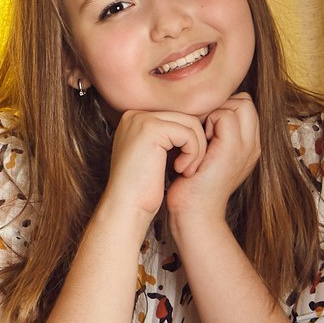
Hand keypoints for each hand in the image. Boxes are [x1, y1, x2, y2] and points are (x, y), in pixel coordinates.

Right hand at [98, 108, 208, 225]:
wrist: (126, 207)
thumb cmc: (141, 189)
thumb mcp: (152, 156)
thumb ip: (164, 138)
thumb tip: (190, 126)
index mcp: (134, 119)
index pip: (175, 118)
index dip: (188, 141)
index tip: (184, 163)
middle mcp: (135, 115)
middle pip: (184, 118)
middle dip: (196, 144)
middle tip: (190, 169)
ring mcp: (142, 120)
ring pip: (190, 124)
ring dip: (197, 149)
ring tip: (187, 171)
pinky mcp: (151, 129)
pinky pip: (188, 134)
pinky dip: (193, 154)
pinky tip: (181, 170)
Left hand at [166, 93, 261, 225]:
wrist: (194, 214)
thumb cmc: (192, 185)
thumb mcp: (208, 155)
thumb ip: (214, 135)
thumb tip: (201, 111)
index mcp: (249, 146)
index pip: (244, 105)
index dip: (223, 108)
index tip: (205, 129)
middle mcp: (253, 146)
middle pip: (245, 101)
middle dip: (220, 107)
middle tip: (203, 130)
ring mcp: (246, 147)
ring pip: (238, 103)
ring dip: (213, 114)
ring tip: (201, 138)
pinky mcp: (232, 149)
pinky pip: (224, 115)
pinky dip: (206, 122)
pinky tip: (197, 144)